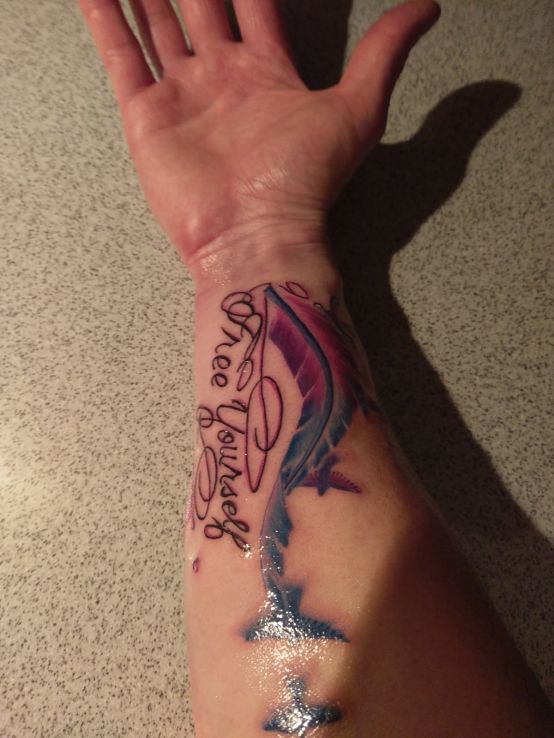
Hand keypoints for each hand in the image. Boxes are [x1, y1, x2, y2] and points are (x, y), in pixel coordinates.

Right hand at [80, 0, 439, 271]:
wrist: (256, 235)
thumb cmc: (306, 182)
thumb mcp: (356, 110)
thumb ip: (384, 52)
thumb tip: (428, 7)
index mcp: (265, 70)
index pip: (251, 2)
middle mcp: (220, 77)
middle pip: (199, 5)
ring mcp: (181, 95)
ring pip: (155, 22)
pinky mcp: (146, 116)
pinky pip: (120, 55)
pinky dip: (103, 18)